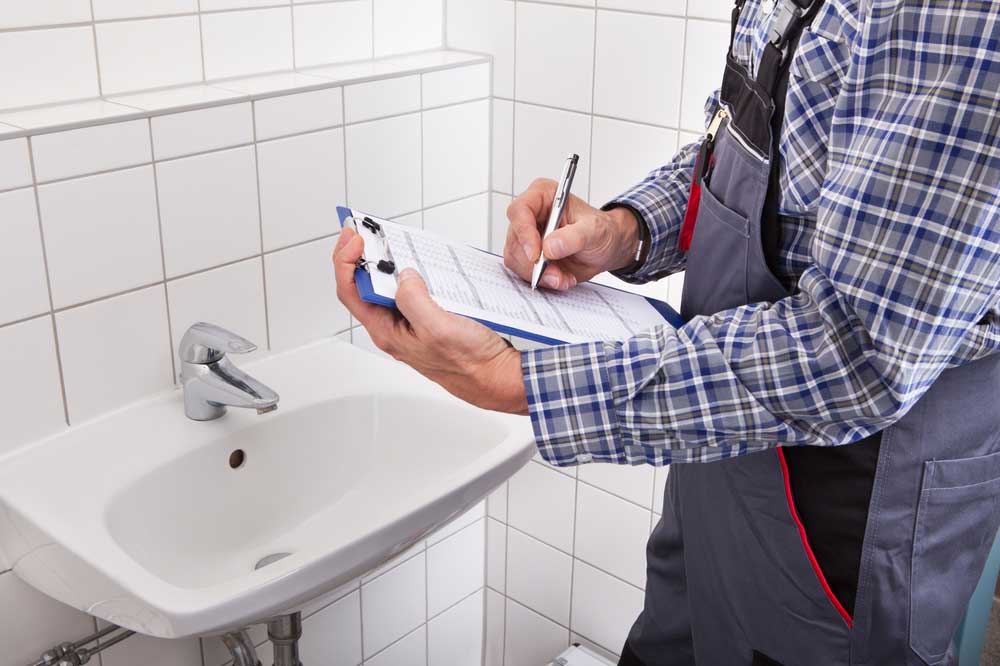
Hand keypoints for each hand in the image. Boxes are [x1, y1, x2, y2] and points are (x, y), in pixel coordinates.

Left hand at [333, 228, 528, 414]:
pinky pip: (413, 292)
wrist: (497, 377)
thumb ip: (413, 299)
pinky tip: (421, 263)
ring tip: (389, 242)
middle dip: (361, 257)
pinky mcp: (430, 319)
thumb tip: (403, 276)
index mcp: (388, 332)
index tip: (355, 238)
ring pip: (389, 288)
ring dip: (388, 264)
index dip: (346, 262)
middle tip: (365, 231)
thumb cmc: (471, 363)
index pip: (351, 292)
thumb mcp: (437, 328)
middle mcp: (395, 328)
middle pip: (365, 287)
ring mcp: (412, 324)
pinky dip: (412, 273)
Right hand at [504, 178, 640, 289]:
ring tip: (563, 277)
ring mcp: (526, 236)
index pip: (520, 210)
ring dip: (539, 274)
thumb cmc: (600, 231)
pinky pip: (523, 272)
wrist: (605, 249)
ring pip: (516, 259)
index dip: (524, 233)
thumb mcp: (594, 230)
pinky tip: (560, 278)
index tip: (535, 255)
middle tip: (556, 274)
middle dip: (534, 263)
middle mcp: (530, 215)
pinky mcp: (526, 256)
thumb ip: (574, 237)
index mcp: (543, 195)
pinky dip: (542, 280)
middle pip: (515, 239)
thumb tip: (549, 247)